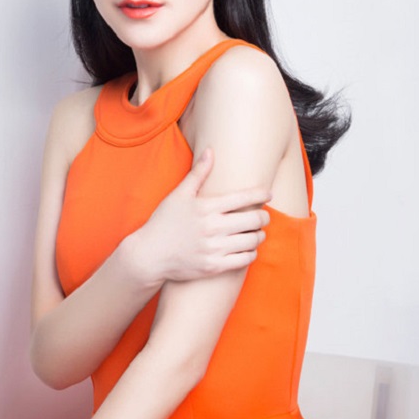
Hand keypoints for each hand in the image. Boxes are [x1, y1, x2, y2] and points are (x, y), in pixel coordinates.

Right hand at [130, 146, 270, 284]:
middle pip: (255, 220)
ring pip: (253, 240)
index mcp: (206, 207)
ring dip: (258, 235)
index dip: (261, 194)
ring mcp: (214, 248)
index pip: (244, 197)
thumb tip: (210, 151)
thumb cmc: (164, 222)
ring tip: (255, 232)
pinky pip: (245, 259)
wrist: (149, 255)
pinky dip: (251, 253)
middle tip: (262, 216)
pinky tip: (247, 248)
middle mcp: (212, 227)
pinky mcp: (214, 266)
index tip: (268, 194)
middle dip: (263, 217)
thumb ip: (198, 174)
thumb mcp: (178, 195)